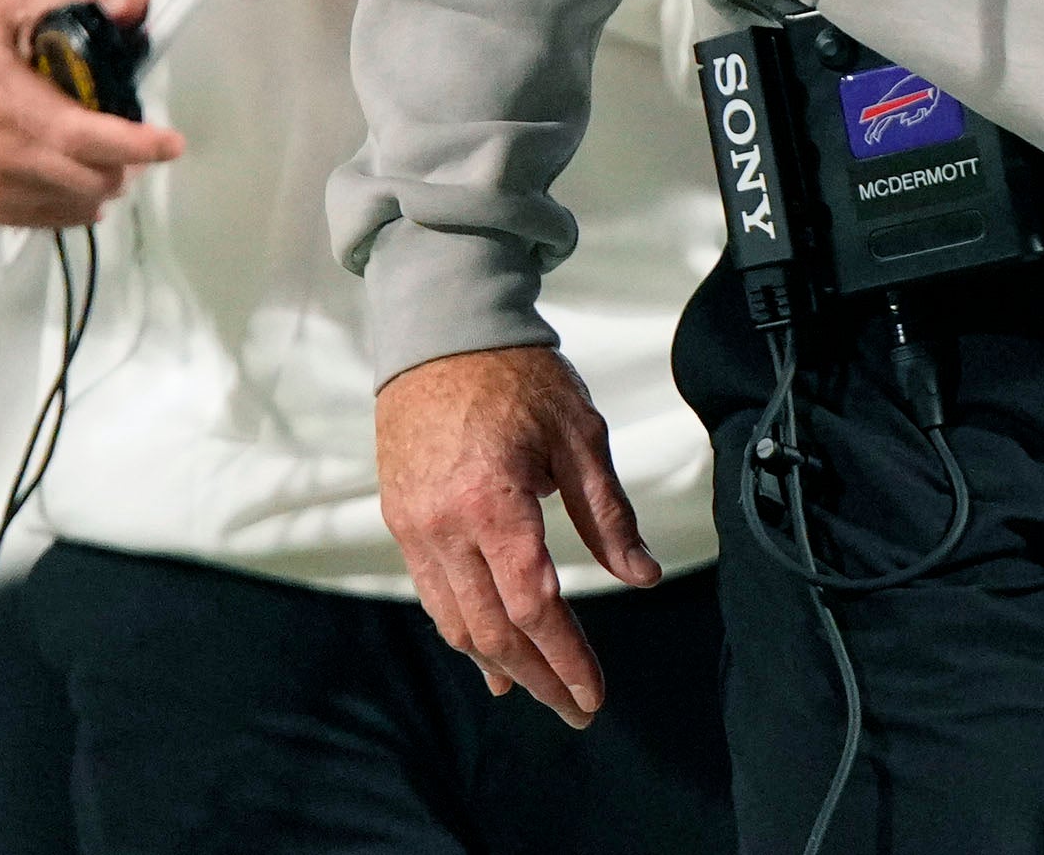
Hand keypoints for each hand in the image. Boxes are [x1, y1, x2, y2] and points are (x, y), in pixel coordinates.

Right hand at [0, 0, 184, 227]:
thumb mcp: (19, 1)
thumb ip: (82, 1)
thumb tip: (134, 5)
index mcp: (8, 102)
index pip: (81, 137)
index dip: (134, 145)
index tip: (171, 143)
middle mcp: (0, 154)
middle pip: (90, 178)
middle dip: (128, 159)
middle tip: (138, 134)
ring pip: (77, 204)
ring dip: (106, 180)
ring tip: (110, 149)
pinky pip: (51, 218)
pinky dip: (78, 200)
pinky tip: (83, 173)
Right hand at [379, 344, 657, 726]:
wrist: (440, 336)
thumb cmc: (517, 376)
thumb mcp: (580, 435)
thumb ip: (607, 514)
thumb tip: (641, 575)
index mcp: (492, 502)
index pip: (533, 604)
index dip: (566, 656)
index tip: (592, 694)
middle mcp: (443, 527)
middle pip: (492, 630)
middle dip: (538, 677)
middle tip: (576, 708)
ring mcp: (415, 529)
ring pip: (455, 622)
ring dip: (500, 664)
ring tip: (542, 691)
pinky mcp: (402, 523)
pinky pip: (435, 595)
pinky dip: (465, 632)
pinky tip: (490, 656)